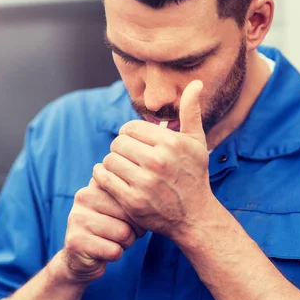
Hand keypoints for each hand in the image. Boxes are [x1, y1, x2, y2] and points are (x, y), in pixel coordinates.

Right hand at [61, 178, 144, 284]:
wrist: (80, 257)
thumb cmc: (109, 228)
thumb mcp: (120, 207)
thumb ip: (132, 194)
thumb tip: (159, 185)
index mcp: (96, 184)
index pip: (132, 194)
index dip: (138, 211)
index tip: (130, 218)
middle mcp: (84, 197)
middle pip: (130, 213)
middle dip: (134, 229)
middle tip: (122, 233)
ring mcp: (77, 218)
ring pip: (124, 233)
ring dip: (125, 243)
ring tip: (113, 241)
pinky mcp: (76, 241)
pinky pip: (114, 250)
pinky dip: (115, 255)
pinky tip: (104, 252)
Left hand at [92, 80, 215, 239]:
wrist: (195, 216)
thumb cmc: (194, 175)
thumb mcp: (197, 142)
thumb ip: (191, 111)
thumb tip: (196, 82)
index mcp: (171, 143)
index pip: (130, 128)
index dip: (129, 135)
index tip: (135, 144)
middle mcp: (159, 161)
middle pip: (118, 143)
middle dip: (120, 149)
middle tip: (127, 157)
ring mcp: (145, 183)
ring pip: (110, 160)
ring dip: (112, 163)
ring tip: (121, 168)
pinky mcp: (133, 202)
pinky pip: (104, 179)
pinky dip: (102, 176)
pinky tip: (111, 177)